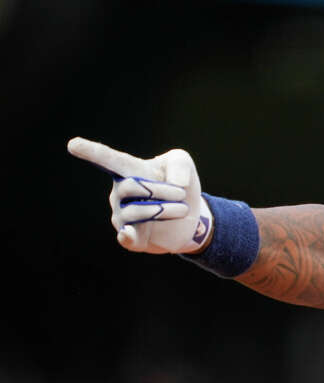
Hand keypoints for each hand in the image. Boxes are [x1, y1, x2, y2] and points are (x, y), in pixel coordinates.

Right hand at [67, 137, 212, 253]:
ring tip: (183, 209)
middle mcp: (120, 193)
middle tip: (181, 193)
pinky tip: (128, 233)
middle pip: (132, 186)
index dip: (92, 151)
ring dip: (166, 209)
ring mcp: (123, 216)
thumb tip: (175, 184)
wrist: (192, 216)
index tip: (73, 144)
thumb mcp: (182, 164)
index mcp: (128, 171)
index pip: (109, 160)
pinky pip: (126, 238)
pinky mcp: (134, 238)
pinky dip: (127, 235)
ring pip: (136, 211)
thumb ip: (179, 163)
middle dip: (161, 189)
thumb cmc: (178, 184)